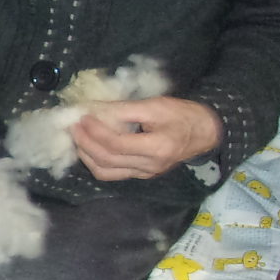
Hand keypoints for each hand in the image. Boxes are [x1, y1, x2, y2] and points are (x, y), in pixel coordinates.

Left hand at [71, 97, 221, 180]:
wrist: (206, 132)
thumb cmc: (184, 114)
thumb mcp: (155, 105)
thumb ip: (123, 109)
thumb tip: (93, 109)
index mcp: (156, 148)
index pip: (116, 144)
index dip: (95, 131)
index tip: (82, 116)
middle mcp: (150, 166)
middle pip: (107, 160)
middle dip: (85, 143)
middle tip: (73, 126)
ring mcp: (145, 174)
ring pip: (106, 172)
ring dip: (86, 155)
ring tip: (78, 137)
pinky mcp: (142, 175)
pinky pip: (113, 174)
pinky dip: (96, 162)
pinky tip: (90, 148)